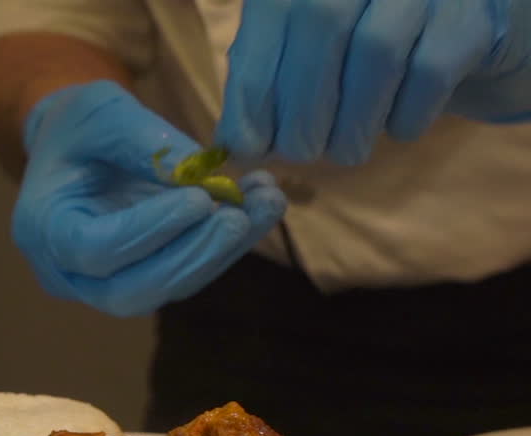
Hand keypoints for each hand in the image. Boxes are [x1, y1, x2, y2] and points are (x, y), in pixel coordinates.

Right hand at [15, 81, 286, 317]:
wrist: (72, 145)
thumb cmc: (78, 124)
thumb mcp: (103, 111)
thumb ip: (145, 141)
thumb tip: (204, 176)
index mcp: (44, 228)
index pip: (94, 250)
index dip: (148, 232)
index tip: (199, 198)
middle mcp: (66, 270)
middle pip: (129, 291)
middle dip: (190, 257)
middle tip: (239, 216)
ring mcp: (100, 285)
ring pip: (163, 291)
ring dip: (218, 253)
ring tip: (263, 202)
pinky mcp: (139, 280)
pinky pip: (183, 277)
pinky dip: (224, 246)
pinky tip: (260, 206)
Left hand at [218, 0, 530, 165]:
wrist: (454, 28)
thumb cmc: (356, 47)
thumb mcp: (299, 51)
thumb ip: (262, 83)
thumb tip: (232, 145)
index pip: (271, 19)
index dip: (252, 90)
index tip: (247, 145)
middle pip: (321, 26)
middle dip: (301, 109)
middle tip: (301, 154)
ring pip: (375, 51)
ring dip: (351, 123)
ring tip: (345, 151)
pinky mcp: (467, 18)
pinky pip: (429, 72)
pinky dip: (404, 117)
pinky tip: (396, 129)